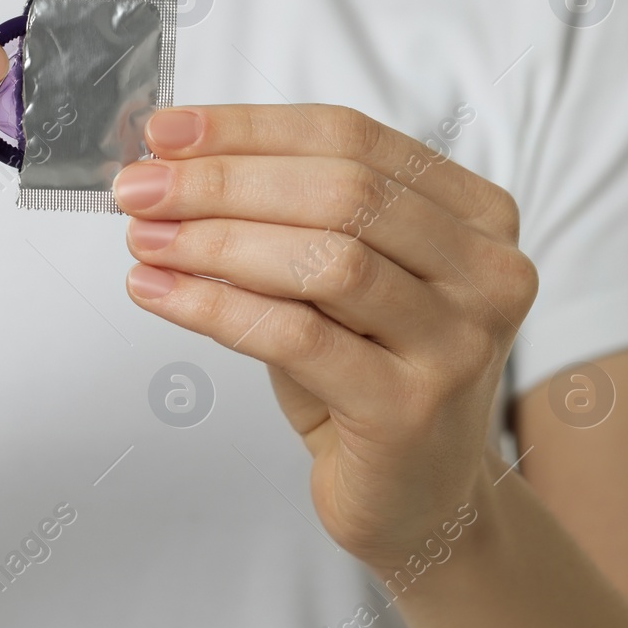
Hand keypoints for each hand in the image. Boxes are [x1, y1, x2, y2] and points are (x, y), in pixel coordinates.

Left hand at [114, 105, 537, 566]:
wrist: (417, 499)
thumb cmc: (365, 374)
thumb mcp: (335, 280)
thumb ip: (284, 217)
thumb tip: (170, 164)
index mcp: (476, 215)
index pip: (352, 138)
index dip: (250, 129)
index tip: (164, 131)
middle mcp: (488, 272)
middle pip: (342, 191)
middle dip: (223, 181)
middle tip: (139, 188)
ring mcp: (458, 343)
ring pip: (326, 260)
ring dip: (215, 241)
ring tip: (144, 239)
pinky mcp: (410, 410)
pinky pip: (296, 337)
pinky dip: (213, 307)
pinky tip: (157, 292)